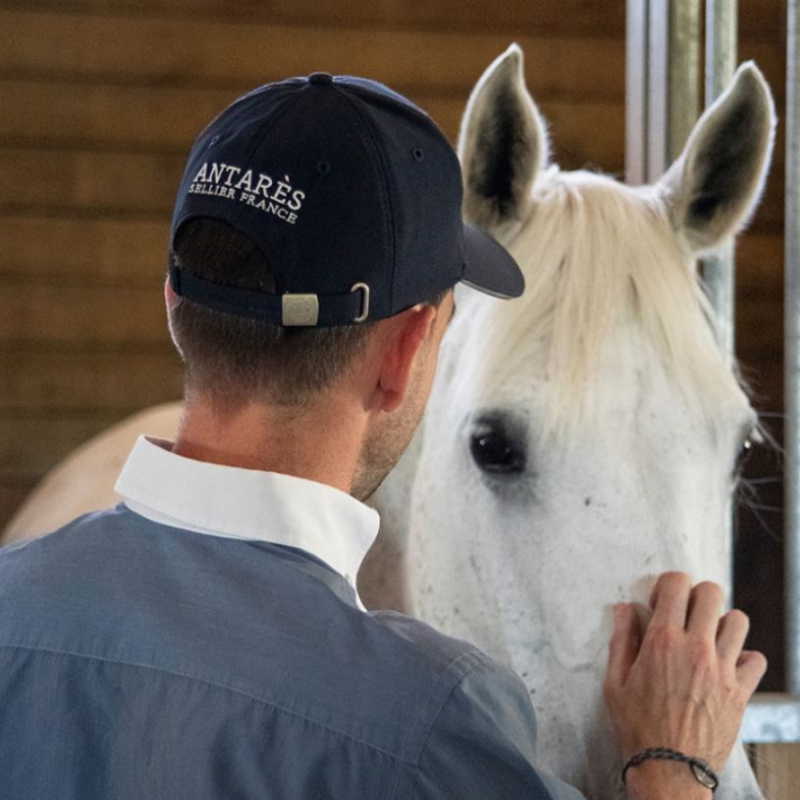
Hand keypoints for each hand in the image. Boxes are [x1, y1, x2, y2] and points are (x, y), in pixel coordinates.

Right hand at [603, 572, 766, 797]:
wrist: (669, 770)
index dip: (667, 586)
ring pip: (738, 620)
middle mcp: (696, 648)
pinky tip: (726, 668)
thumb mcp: (614, 682)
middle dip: (696, 596)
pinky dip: (744, 658)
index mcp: (662, 640)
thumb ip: (621, 639)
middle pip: (711, 592)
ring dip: (721, 624)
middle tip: (684, 616)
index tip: (659, 604)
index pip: (676, 583)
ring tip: (707, 640)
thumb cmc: (637, 727)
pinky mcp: (740, 692)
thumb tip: (625, 608)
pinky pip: (756, 659)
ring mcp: (722, 669)